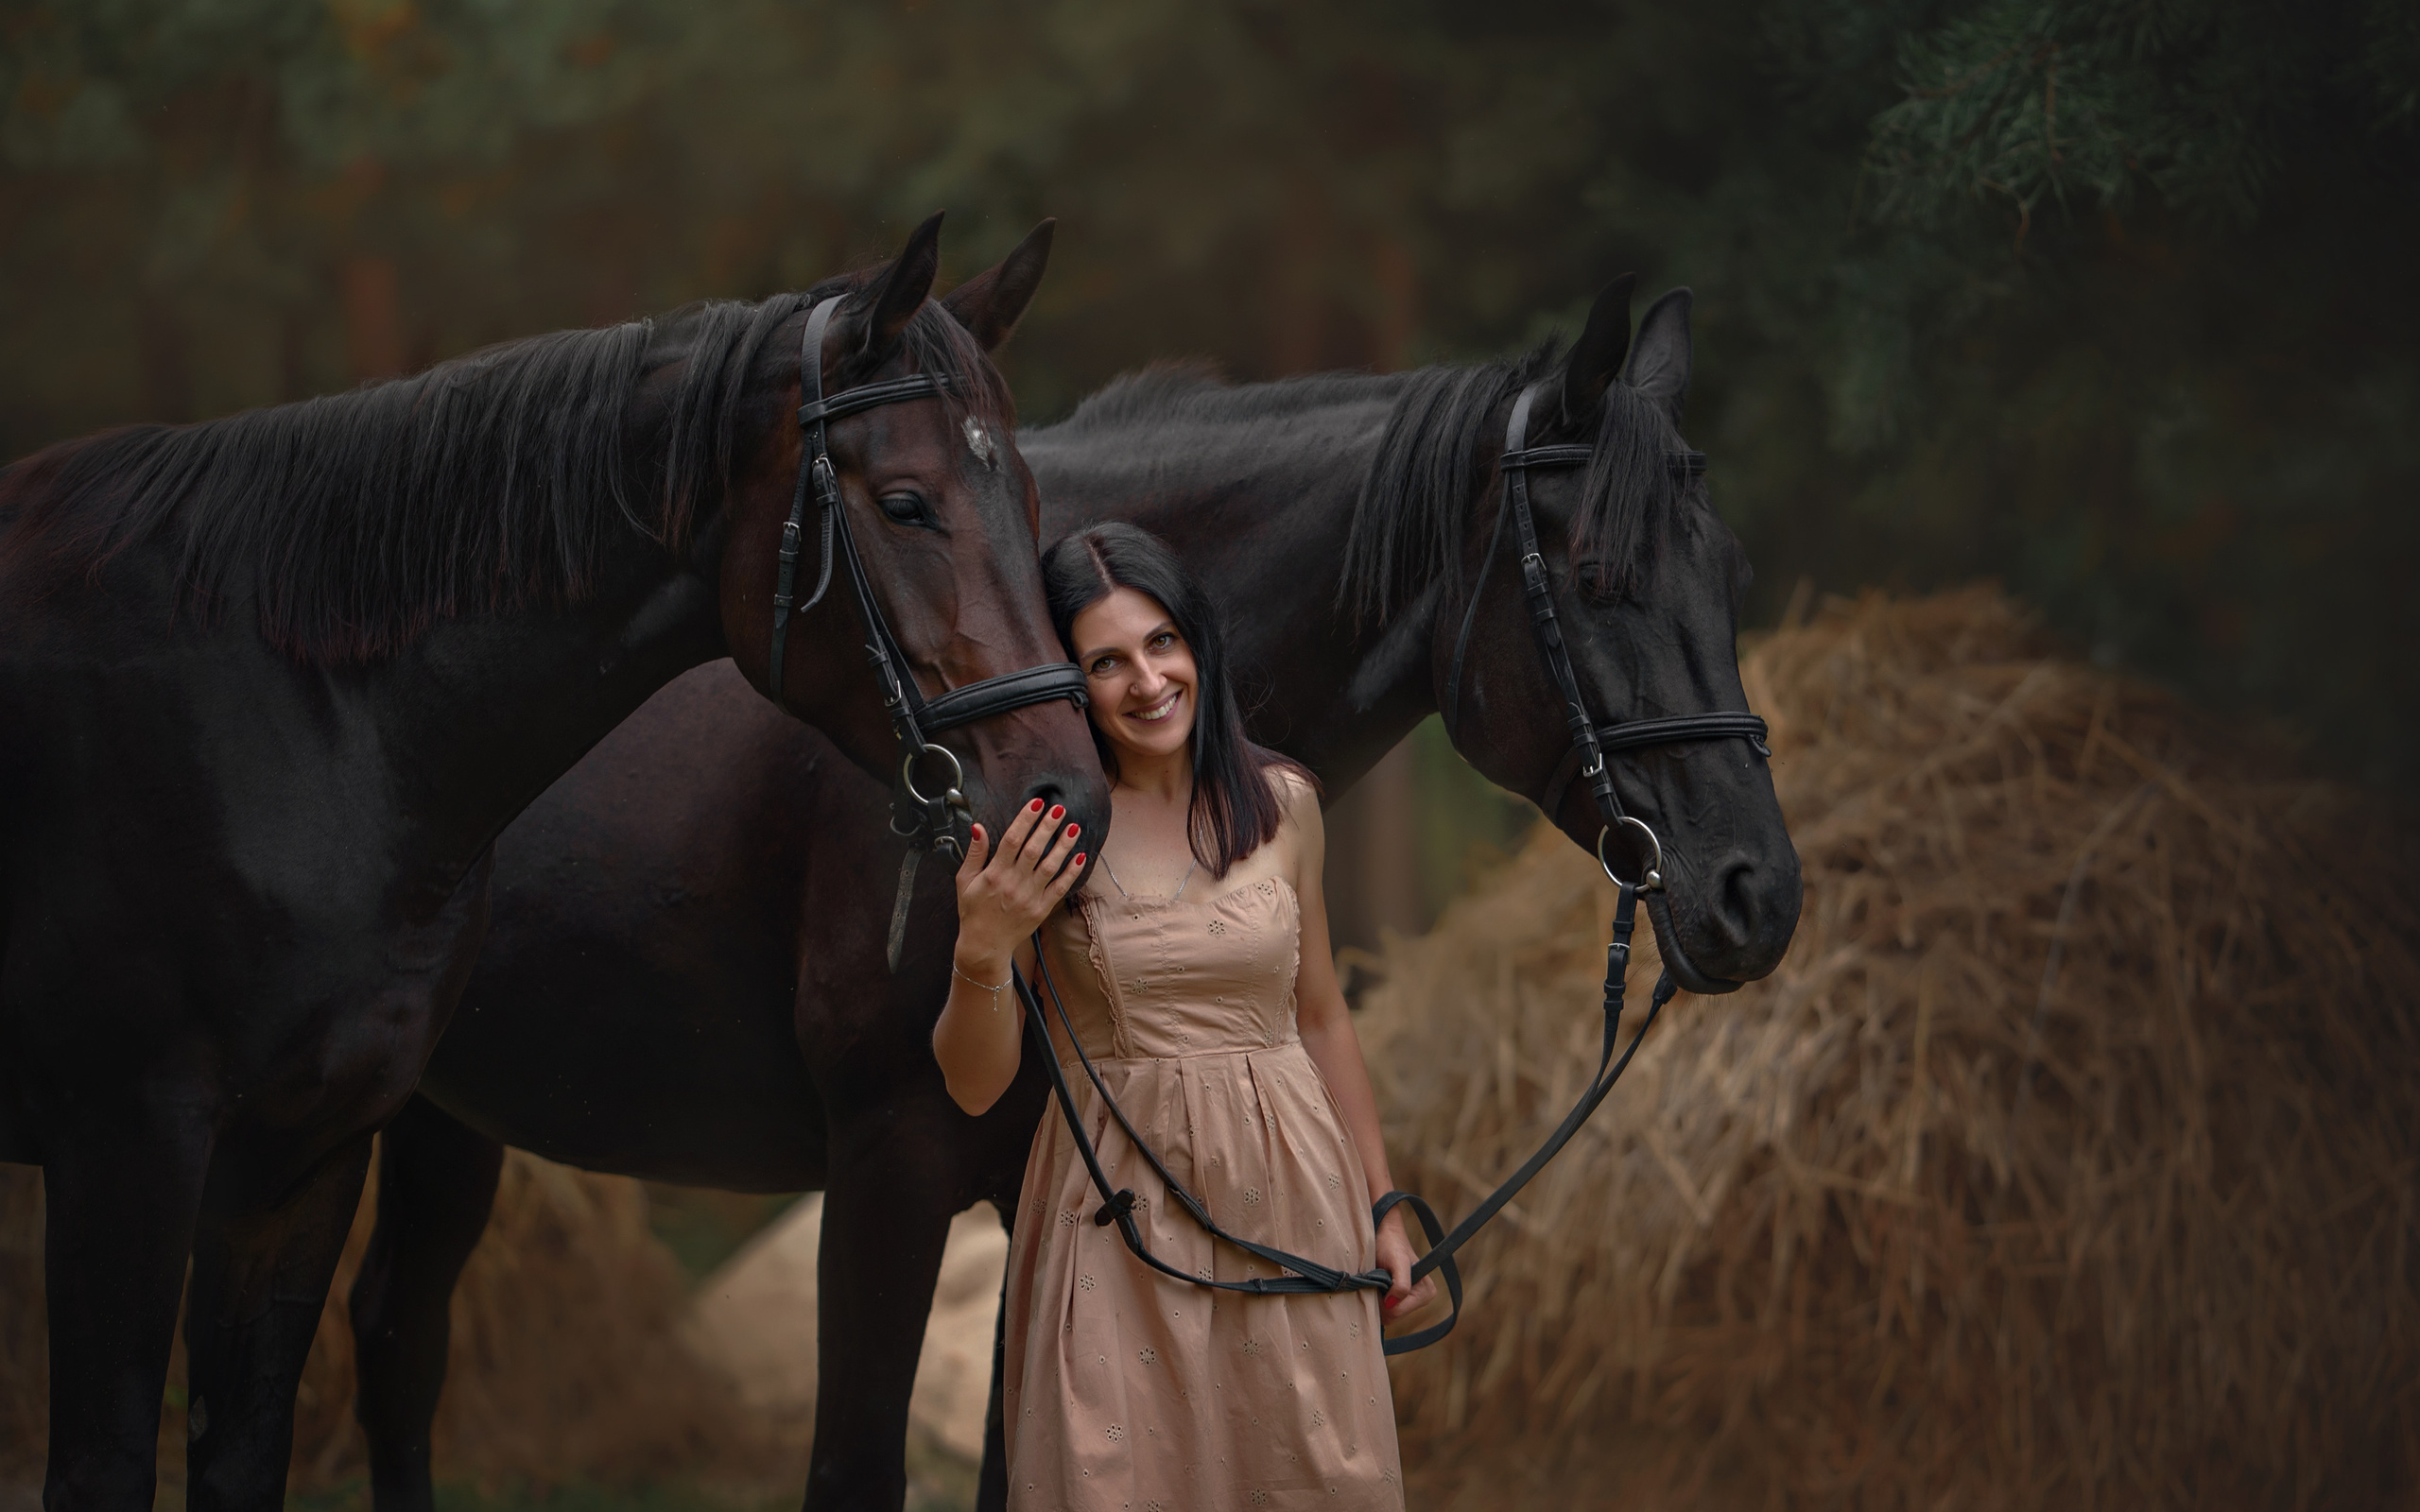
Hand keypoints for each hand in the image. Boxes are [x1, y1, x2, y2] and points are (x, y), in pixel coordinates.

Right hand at [952, 799, 1084, 975]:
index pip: (1012, 840)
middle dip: (1047, 827)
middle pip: (1034, 850)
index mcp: (994, 874)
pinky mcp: (1041, 909)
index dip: (1025, 820)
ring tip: (1073, 826)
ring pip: (1049, 866)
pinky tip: (1080, 856)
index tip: (1036, 803)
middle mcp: (1013, 884)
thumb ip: (974, 853)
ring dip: (1063, 846)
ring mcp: (1029, 897)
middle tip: (1060, 808)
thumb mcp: (965, 880)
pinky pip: (1059, 888)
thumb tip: (977, 827)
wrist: (984, 945)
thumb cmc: (973, 910)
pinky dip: (1071, 872)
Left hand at [1375, 1207, 1437, 1322]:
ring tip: (1378, 1282)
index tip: (1378, 1282)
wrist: (1385, 1234)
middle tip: (1377, 1281)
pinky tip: (1378, 1288)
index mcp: (1426, 1292)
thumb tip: (1392, 1305)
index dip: (1381, 1301)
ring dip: (1377, 1301)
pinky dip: (1377, 1302)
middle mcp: (1422, 1300)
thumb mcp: (1397, 1261)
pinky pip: (1386, 1312)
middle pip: (1392, 1317)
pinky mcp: (1402, 1301)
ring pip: (1387, 1316)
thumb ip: (1400, 1285)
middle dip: (1379, 1302)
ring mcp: (1412, 1302)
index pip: (1396, 1312)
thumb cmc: (1390, 1244)